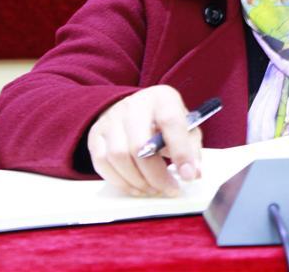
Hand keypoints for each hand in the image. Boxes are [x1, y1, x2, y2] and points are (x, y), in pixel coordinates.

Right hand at [87, 85, 201, 196]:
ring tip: (153, 189)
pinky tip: (136, 186)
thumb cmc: (164, 120)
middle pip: (139, 145)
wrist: (134, 107)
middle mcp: (133, 105)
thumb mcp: (186, 125)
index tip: (188, 175)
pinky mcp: (96, 134)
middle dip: (156, 175)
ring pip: (118, 157)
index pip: (170, 122)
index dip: (180, 151)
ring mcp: (111, 119)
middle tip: (169, 189)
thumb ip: (192, 148)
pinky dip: (120, 181)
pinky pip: (102, 163)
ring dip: (137, 181)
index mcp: (162, 98)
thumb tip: (192, 173)